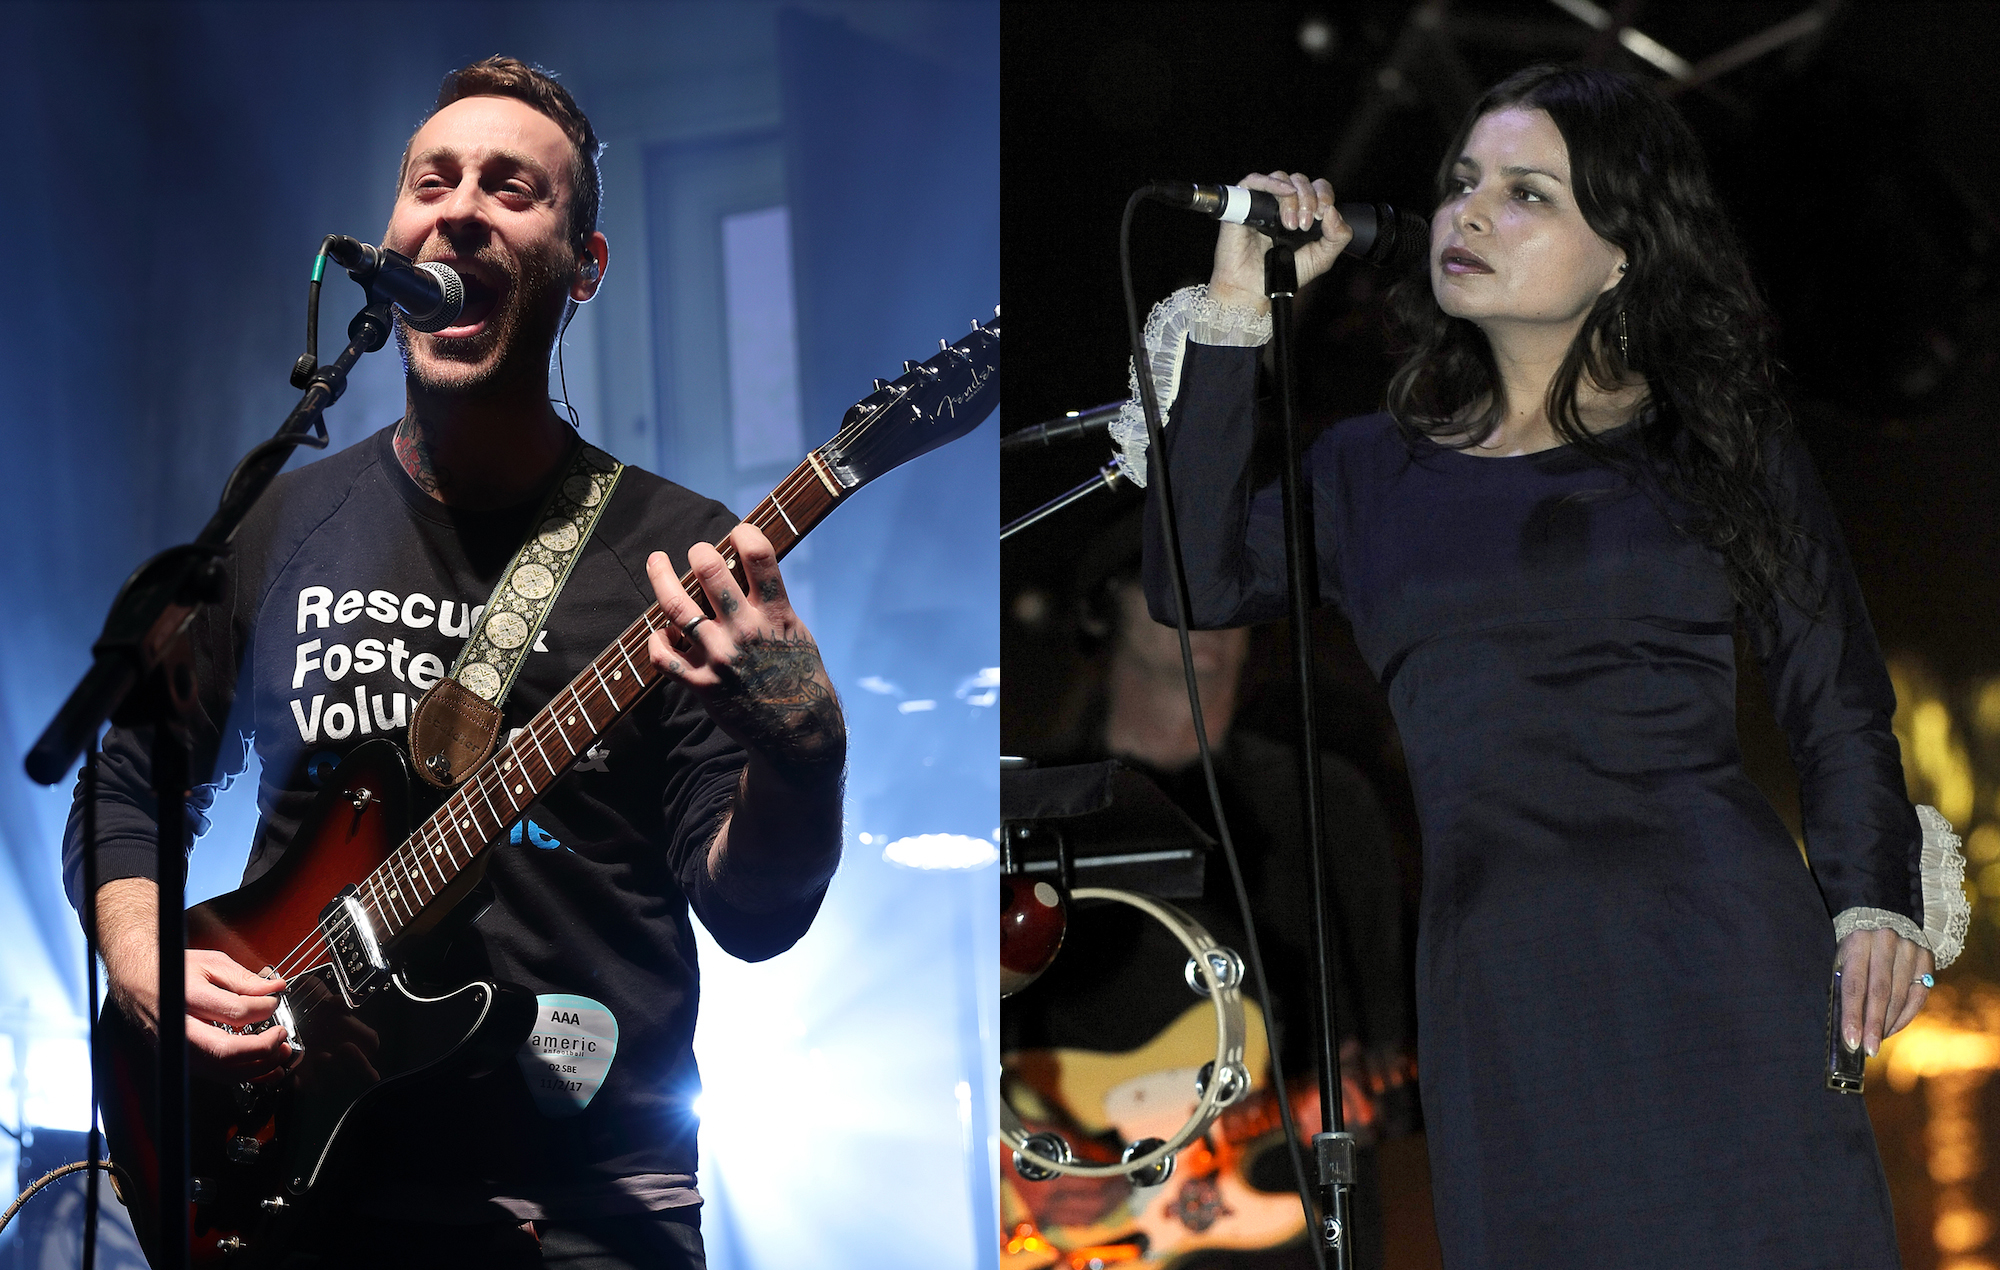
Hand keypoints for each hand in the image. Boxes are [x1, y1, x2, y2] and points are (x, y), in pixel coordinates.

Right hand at [108, 948, 290, 1078]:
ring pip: (222, 1070)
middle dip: (263, 1047)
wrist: (138, 982)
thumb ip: (244, 978)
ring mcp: (179, 1049)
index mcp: (187, 998)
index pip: (234, 1011)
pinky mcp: (184, 1060)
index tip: (274, 1000)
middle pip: (226, 1050)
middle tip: (281, 1034)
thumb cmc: (172, 971)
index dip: (263, 1007)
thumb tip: (275, 988)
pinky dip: (247, 1075)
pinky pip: (218, 1076)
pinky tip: (268, 1070)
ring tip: (281, 1052)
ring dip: (259, 1065)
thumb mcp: (210, 963)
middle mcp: (180, 1029)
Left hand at [644, 522, 844, 773]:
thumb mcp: (796, 632)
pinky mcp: (702, 684)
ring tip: (656, 561)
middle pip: (709, 571)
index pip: (759, 557)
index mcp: (776, 615)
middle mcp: (745, 631)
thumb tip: (744, 568)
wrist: (796, 732)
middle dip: (699, 552)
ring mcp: (720, 657)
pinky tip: (660, 631)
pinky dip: (656, 639)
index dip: (745, 533)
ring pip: (676, 606)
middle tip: (697, 552)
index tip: (738, 531)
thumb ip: (771, 602)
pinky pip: (663, 656)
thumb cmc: (799, 675)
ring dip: (662, 577)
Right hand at [1208, 171, 1355, 313]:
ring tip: (1291, 224)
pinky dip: (1272, 182)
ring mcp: (1262, 202)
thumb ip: (1338, 237)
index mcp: (1302, 211)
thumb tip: (1334, 211)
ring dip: (1292, 198)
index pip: (1317, 188)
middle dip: (1309, 200)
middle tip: (1304, 225)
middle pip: (1301, 181)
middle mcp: (1282, 204)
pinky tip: (1285, 192)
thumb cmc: (1282, 275)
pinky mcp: (1242, 204)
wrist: (1253, 289)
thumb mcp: (1321, 258)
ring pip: (1281, 178)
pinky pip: (1254, 181)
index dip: (1324, 195)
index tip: (1323, 216)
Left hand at [1836, 927, 1933, 1056]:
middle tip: (1869, 1050)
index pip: (1855, 985)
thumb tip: (1844, 1025)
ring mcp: (1910, 950)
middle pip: (1880, 993)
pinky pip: (1918, 995)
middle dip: (1874, 1025)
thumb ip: (1843, 983)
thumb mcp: (1842, 956)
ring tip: (1877, 1041)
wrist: (1882, 915)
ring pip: (1901, 996)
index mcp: (1858, 941)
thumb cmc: (1854, 946)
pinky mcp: (1926, 958)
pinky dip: (1905, 1016)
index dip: (1853, 1015)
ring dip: (1889, 1024)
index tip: (1851, 1041)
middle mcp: (1886, 943)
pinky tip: (1892, 1028)